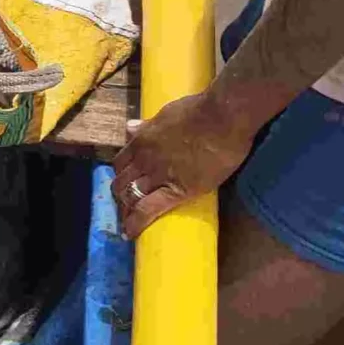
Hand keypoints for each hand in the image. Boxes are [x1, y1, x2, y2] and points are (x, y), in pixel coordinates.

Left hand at [110, 89, 265, 238]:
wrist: (223, 117)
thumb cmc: (201, 111)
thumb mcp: (165, 113)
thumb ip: (146, 125)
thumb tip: (129, 127)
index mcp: (141, 140)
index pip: (120, 164)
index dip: (121, 176)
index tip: (124, 185)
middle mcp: (144, 159)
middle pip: (121, 183)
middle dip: (120, 197)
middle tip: (127, 207)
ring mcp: (158, 175)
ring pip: (130, 197)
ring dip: (126, 211)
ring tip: (128, 222)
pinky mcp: (177, 190)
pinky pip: (148, 209)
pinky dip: (136, 223)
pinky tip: (131, 233)